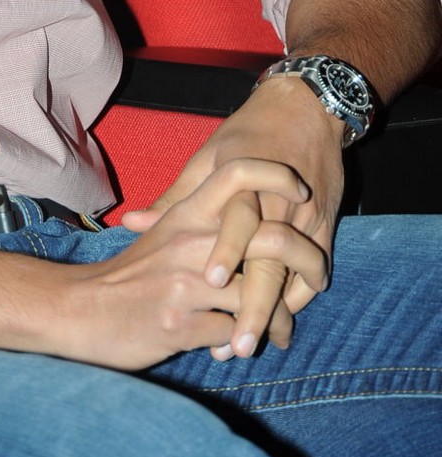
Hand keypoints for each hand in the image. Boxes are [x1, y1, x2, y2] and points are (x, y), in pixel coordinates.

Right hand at [55, 156, 326, 371]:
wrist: (76, 310)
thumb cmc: (125, 277)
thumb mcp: (160, 237)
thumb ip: (193, 217)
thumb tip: (230, 200)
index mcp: (186, 215)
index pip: (238, 175)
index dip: (277, 176)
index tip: (301, 192)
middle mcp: (190, 243)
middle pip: (271, 238)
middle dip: (309, 261)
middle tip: (320, 278)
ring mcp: (186, 284)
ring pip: (260, 294)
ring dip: (279, 318)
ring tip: (284, 330)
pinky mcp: (180, 325)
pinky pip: (232, 333)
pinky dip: (242, 342)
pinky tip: (241, 348)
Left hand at [121, 76, 344, 357]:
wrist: (304, 109)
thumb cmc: (245, 135)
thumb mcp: (207, 157)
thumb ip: (175, 197)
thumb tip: (130, 223)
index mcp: (243, 181)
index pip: (239, 217)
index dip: (227, 249)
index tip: (211, 283)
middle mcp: (278, 202)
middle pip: (272, 259)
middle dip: (256, 306)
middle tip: (236, 346)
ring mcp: (306, 217)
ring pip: (296, 275)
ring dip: (276, 315)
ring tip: (250, 347)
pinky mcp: (326, 225)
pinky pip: (316, 271)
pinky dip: (296, 300)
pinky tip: (276, 326)